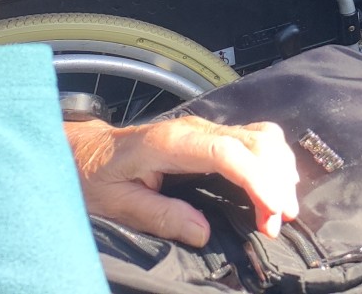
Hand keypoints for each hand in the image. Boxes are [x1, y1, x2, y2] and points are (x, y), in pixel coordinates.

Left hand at [64, 116, 299, 246]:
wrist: (82, 152)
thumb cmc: (93, 178)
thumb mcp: (116, 205)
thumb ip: (159, 216)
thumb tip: (203, 232)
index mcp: (170, 143)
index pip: (227, 152)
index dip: (257, 179)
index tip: (273, 210)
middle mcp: (194, 129)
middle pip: (254, 142)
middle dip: (276, 180)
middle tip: (278, 222)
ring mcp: (205, 129)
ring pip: (261, 137)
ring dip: (279, 171)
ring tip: (279, 211)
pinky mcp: (210, 136)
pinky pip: (254, 140)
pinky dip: (272, 162)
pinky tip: (275, 187)